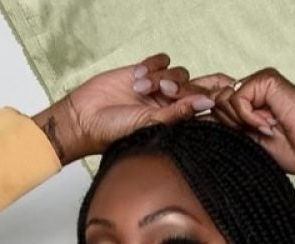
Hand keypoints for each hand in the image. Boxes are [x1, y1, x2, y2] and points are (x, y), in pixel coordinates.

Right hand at [32, 53, 214, 161]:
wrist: (85, 119)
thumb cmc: (114, 132)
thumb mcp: (150, 124)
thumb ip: (179, 113)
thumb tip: (208, 102)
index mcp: (177, 122)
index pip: (204, 106)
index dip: (209, 96)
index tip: (208, 94)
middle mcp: (171, 104)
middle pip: (194, 85)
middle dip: (180, 87)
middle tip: (162, 92)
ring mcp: (158, 87)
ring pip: (178, 72)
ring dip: (161, 77)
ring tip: (140, 88)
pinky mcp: (145, 72)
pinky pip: (162, 60)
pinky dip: (152, 65)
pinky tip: (137, 77)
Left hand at [186, 68, 294, 174]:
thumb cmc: (287, 152)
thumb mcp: (242, 143)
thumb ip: (220, 129)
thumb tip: (188, 122)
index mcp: (244, 105)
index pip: (210, 96)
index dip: (191, 99)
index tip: (168, 99)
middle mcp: (249, 89)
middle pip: (211, 97)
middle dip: (206, 110)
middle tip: (223, 125)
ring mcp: (258, 82)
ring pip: (222, 99)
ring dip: (236, 121)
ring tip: (261, 131)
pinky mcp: (266, 80)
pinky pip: (238, 97)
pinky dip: (248, 115)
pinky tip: (267, 126)